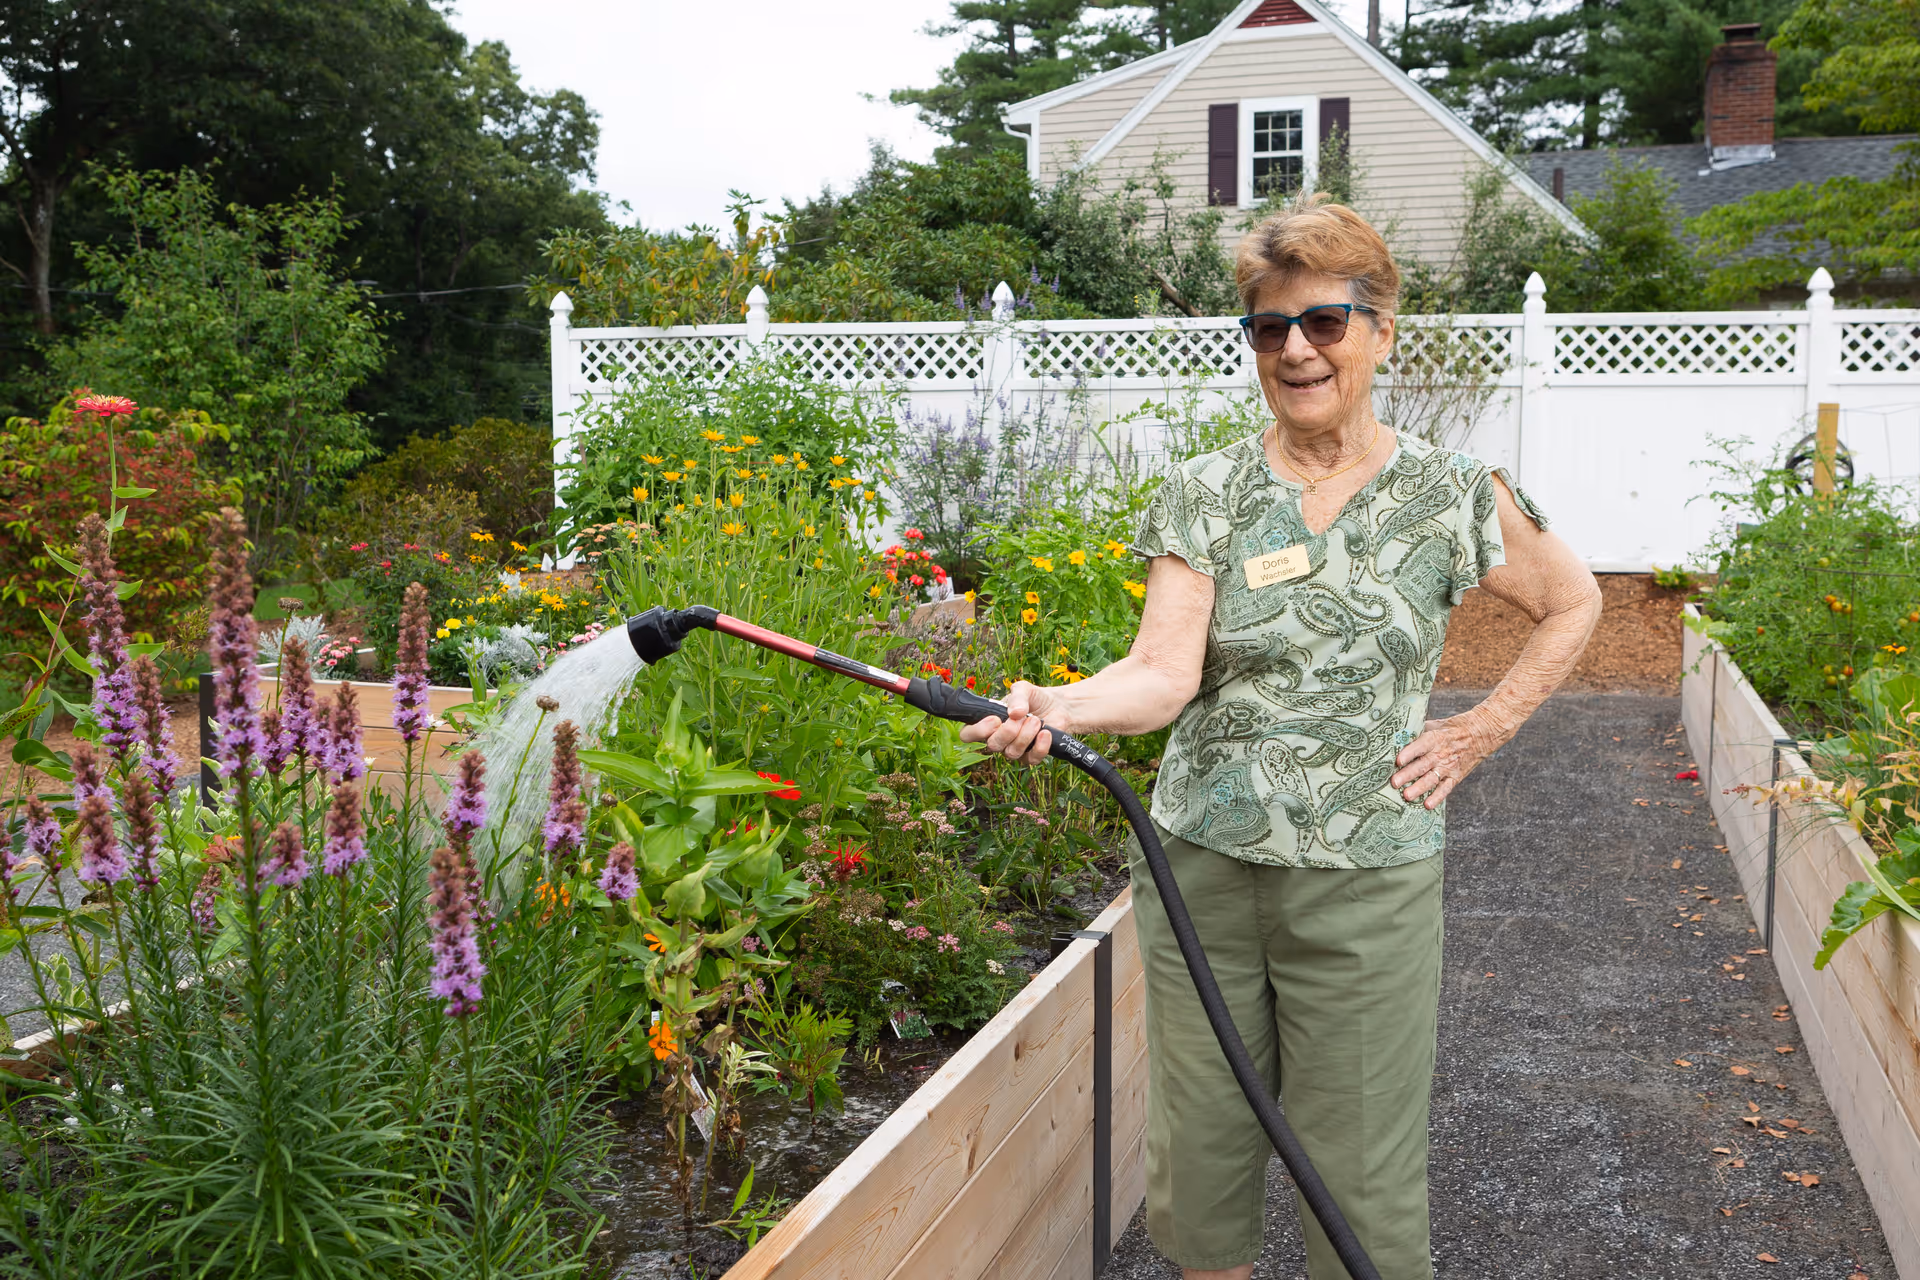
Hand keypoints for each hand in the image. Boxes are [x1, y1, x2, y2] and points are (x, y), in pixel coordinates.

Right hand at [958, 680, 1060, 765]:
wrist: (1059, 706)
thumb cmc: (1035, 698)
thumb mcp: (1024, 689)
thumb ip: (1017, 696)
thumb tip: (1014, 713)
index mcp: (988, 722)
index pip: (968, 734)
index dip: (977, 731)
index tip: (995, 719)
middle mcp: (998, 738)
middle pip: (992, 746)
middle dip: (1007, 731)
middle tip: (1021, 717)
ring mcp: (1014, 749)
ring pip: (1012, 753)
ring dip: (1025, 735)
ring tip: (1036, 720)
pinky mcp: (1032, 756)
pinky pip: (1031, 759)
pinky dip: (1040, 745)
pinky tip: (1045, 732)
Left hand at [1390, 711, 1507, 808]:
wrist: (1481, 733)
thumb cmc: (1452, 728)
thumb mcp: (1435, 724)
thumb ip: (1417, 731)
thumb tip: (1395, 735)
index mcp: (1435, 738)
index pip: (1421, 746)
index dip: (1409, 753)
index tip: (1398, 761)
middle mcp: (1441, 754)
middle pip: (1423, 765)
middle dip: (1407, 775)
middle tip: (1394, 783)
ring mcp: (1448, 767)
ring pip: (1432, 779)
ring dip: (1419, 788)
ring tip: (1406, 796)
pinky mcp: (1456, 776)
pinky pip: (1446, 788)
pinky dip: (1437, 797)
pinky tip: (1427, 805)